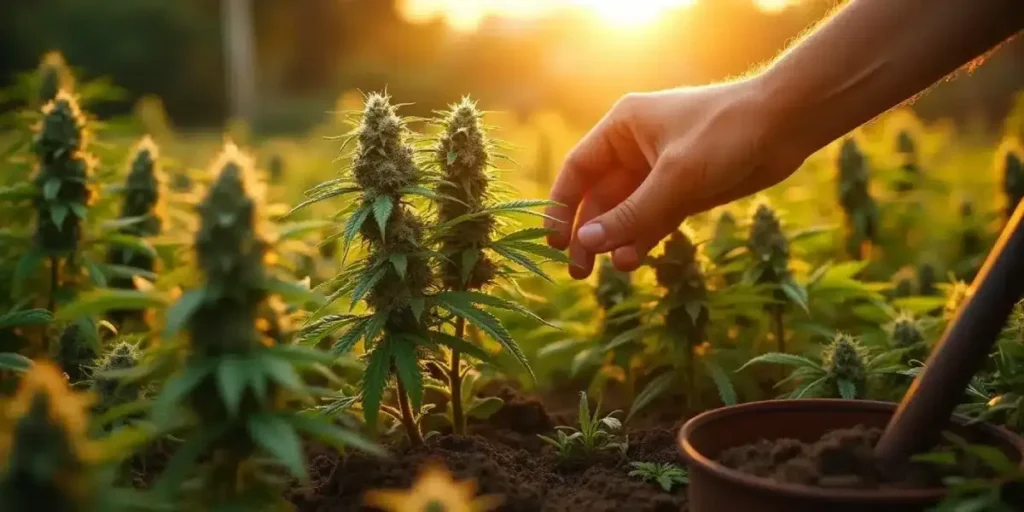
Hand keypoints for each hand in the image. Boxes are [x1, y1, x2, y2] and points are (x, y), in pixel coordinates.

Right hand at [545, 78, 809, 278]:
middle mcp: (635, 149)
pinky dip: (643, 239)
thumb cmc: (727, 133)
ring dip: (617, 241)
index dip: (562, 207)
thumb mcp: (676, 178)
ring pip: (626, 213)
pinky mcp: (684, 190)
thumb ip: (632, 214)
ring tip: (613, 271)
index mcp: (622, 128)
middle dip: (590, 234)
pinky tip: (634, 260)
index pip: (578, 171)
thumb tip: (587, 243)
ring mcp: (660, 171)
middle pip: (599, 198)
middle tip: (579, 272)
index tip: (554, 243)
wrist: (787, 124)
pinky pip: (653, 219)